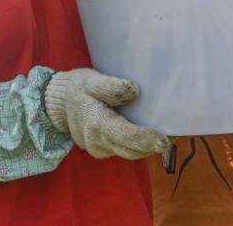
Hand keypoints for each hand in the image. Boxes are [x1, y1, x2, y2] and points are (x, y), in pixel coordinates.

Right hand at [43, 68, 167, 158]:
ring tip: (166, 137)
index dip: (146, 139)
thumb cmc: (78, 88)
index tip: (164, 141)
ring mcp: (98, 148)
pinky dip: (136, 145)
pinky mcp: (101, 149)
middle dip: (152, 147)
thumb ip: (111, 86)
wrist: (58, 103)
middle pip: (131, 150)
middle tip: (174, 140)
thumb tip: (135, 91)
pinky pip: (122, 150)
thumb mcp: (92, 79)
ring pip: (128, 153)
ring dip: (146, 148)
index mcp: (96, 123)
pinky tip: (148, 135)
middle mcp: (97, 141)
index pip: (125, 136)